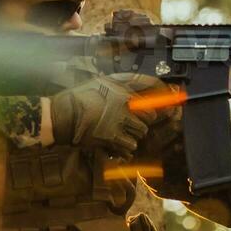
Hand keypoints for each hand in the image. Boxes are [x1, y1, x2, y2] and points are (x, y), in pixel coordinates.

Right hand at [51, 74, 174, 157]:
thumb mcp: (103, 81)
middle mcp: (125, 105)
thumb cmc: (80, 97)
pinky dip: (125, 149)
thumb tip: (148, 86)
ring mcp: (120, 122)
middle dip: (143, 120)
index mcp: (123, 89)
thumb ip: (125, 82)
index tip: (168, 104)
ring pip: (141, 133)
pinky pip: (130, 147)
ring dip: (134, 135)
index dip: (161, 100)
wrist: (62, 115)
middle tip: (131, 122)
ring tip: (120, 133)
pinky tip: (116, 144)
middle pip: (150, 116)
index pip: (153, 92)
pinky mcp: (112, 139)